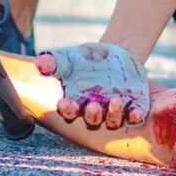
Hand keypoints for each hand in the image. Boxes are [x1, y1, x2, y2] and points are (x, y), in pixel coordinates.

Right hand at [35, 42, 149, 128]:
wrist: (114, 54)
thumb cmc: (84, 60)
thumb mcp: (67, 59)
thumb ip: (53, 63)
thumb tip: (39, 64)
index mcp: (75, 104)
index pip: (69, 113)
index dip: (67, 110)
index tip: (64, 102)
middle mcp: (94, 112)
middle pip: (91, 121)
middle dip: (92, 115)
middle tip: (92, 106)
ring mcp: (114, 111)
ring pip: (112, 121)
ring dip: (113, 114)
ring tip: (115, 101)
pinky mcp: (133, 106)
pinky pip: (133, 116)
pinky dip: (134, 116)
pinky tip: (135, 111)